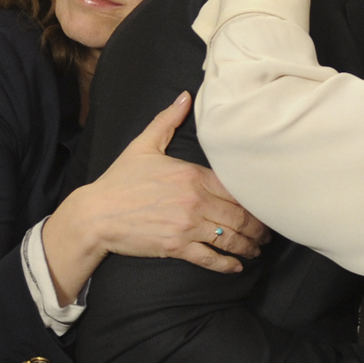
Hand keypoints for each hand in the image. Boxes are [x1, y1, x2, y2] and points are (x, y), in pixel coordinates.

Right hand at [43, 93, 269, 301]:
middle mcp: (195, 201)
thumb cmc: (119, 180)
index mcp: (192, 175)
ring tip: (257, 249)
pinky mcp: (177, 247)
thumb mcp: (143, 145)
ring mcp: (187, 226)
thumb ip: (167, 121)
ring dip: (248, 246)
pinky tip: (237, 266)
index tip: (264, 206)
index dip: (253, 199)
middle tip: (267, 233)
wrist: (95, 214)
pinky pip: (210, 258)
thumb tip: (185, 96)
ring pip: (230, 238)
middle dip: (258, 227)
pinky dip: (227, 264)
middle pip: (239, 215)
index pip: (235, 188)